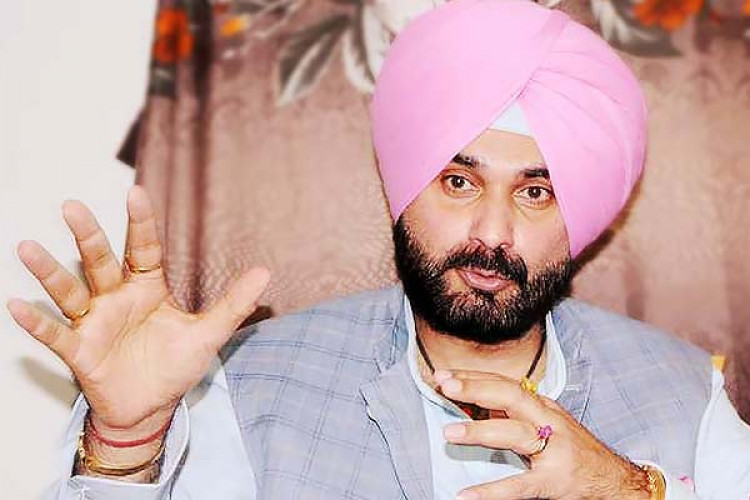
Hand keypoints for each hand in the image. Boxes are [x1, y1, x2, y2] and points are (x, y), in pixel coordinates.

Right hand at [8, 186, 269, 435]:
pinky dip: (36, 323)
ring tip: (27, 247)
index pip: (144, 249)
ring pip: (70, 291)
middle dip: (87, 235)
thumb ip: (233, 304)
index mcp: (148, 288)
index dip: (141, 223)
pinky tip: (16, 305)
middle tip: (72, 206)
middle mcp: (117, 298)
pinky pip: (55, 334)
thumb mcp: (208, 334)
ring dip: (50, 272)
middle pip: (100, 261)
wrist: (151, 407)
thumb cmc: (174, 366)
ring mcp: (95, 323)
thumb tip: (265, 273)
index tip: (135, 192)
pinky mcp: (80, 351)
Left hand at [436, 370, 652, 499]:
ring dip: (480, 431)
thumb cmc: (575, 450)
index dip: (475, 377)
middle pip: (511, 397)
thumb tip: (472, 403)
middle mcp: (550, 422)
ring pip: (515, 434)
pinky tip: (468, 495)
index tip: (444, 374)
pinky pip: (521, 486)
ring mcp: (555, 450)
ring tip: (449, 432)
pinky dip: (493, 491)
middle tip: (445, 386)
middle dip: (476, 388)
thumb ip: (513, 414)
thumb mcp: (547, 424)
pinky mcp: (556, 481)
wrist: (618, 481)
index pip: (506, 384)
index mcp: (544, 407)